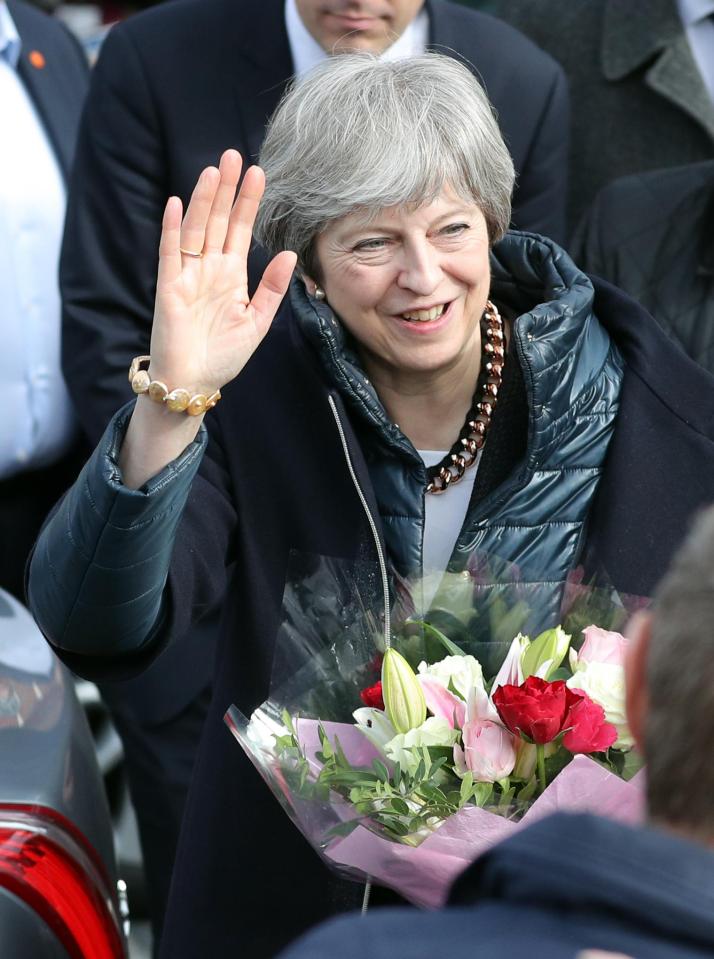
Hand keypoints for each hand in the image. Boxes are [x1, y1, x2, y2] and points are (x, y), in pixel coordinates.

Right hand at [150, 149, 296, 394]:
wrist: (195, 382)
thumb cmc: (224, 356)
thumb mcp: (258, 322)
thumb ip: (272, 288)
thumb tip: (289, 255)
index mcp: (231, 275)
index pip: (241, 230)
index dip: (248, 202)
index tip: (259, 173)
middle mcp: (209, 269)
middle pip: (218, 220)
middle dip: (226, 189)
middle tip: (234, 155)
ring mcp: (187, 275)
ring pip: (196, 229)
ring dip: (203, 200)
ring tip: (214, 171)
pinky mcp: (169, 287)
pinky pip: (170, 253)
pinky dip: (173, 229)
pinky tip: (178, 204)